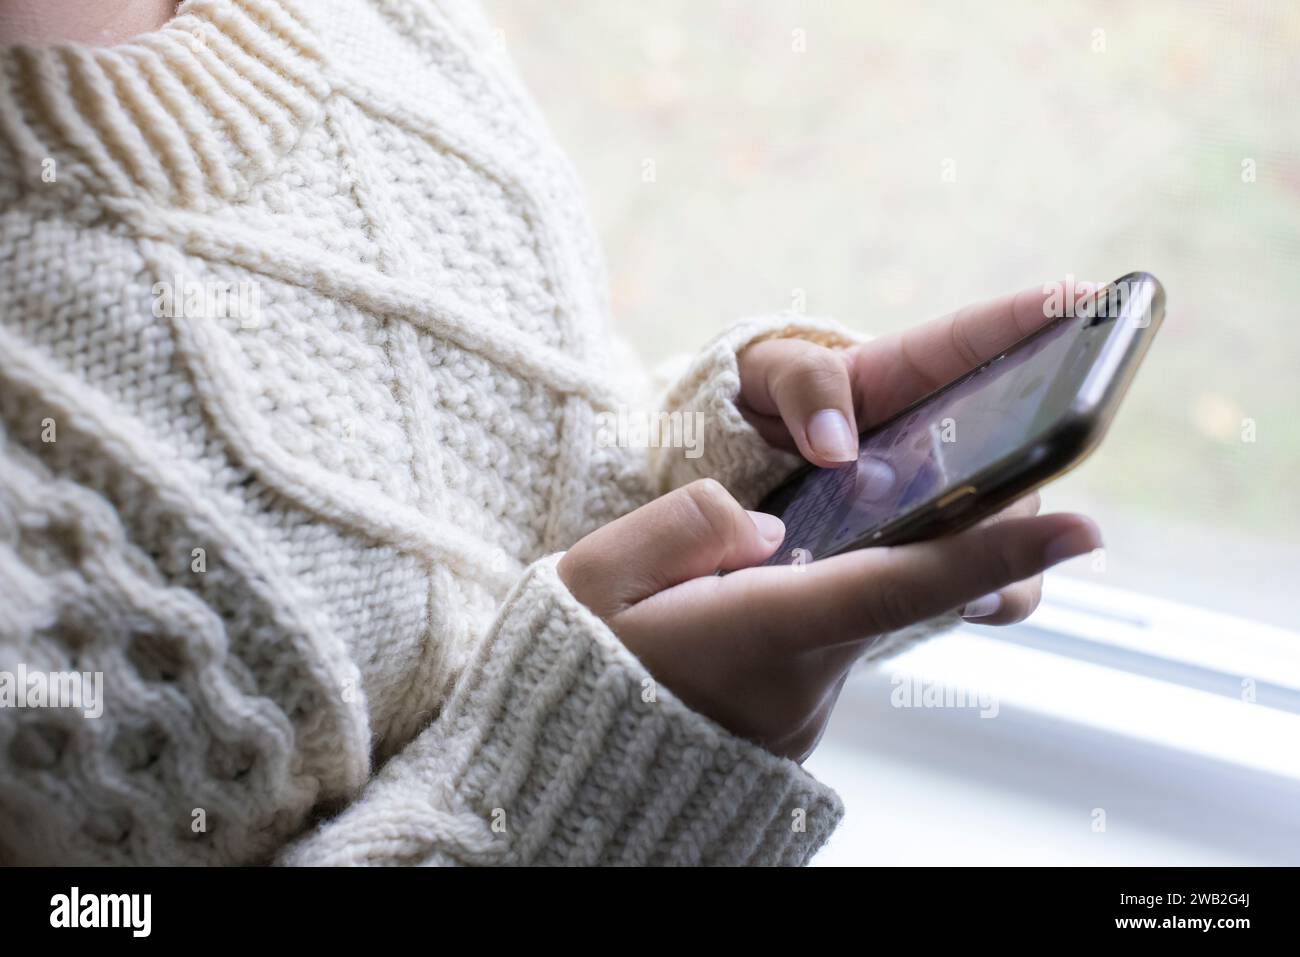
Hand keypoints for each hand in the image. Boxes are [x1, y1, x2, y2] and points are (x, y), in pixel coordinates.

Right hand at [557, 478, 1098, 761]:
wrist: (573, 766)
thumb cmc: (578, 666)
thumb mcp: (593, 580)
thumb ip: (680, 528)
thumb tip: (762, 524)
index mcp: (759, 628)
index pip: (895, 585)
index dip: (991, 552)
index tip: (1079, 526)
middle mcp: (804, 671)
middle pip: (904, 587)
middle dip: (953, 531)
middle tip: (987, 462)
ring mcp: (808, 698)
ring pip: (864, 607)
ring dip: (865, 561)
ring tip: (819, 523)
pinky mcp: (800, 704)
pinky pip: (834, 631)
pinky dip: (829, 595)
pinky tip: (769, 586)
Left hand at [737, 280, 1098, 624]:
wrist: (743, 493)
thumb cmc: (759, 409)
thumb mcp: (765, 377)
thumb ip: (803, 387)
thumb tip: (838, 446)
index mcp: (908, 373)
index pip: (977, 336)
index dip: (1035, 314)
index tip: (1086, 293)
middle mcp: (949, 435)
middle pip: (1019, 437)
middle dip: (1043, 442)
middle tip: (1060, 441)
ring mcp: (951, 497)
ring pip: (1014, 514)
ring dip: (1016, 533)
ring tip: (996, 552)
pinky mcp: (936, 555)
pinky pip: (987, 577)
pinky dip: (991, 590)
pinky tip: (970, 602)